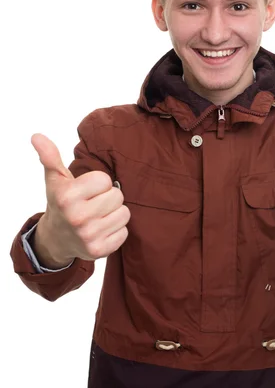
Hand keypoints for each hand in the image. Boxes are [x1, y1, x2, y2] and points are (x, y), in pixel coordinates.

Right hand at [31, 133, 130, 262]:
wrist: (56, 238)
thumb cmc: (61, 202)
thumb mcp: (55, 179)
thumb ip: (50, 156)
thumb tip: (38, 136)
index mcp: (68, 197)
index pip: (105, 180)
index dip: (99, 183)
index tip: (88, 190)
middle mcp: (77, 217)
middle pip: (118, 196)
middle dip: (108, 197)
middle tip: (94, 203)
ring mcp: (88, 236)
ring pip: (124, 214)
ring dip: (115, 214)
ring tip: (99, 216)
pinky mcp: (99, 250)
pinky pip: (124, 232)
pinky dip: (116, 230)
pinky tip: (102, 229)